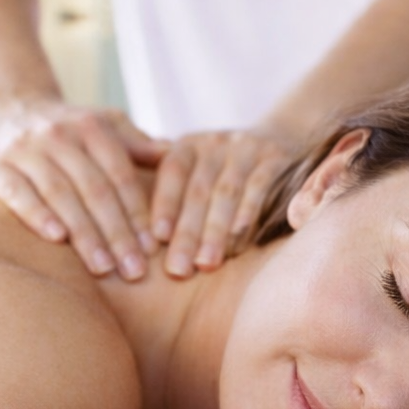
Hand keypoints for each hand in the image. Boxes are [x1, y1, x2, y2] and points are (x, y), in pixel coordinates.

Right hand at [0, 96, 167, 278]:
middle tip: (134, 271)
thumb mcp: (105, 125)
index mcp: (91, 127)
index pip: (120, 175)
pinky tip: (56, 238)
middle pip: (94, 189)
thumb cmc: (69, 128)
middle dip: (117, 233)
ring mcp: (23, 148)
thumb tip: (174, 154)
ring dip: (84, 233)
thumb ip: (137, 144)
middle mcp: (58, 134)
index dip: (137, 212)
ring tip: (103, 268)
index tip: (152, 248)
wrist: (7, 105)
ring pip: (59, 194)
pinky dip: (35, 213)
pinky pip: (15, 190)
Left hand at [150, 129, 295, 277]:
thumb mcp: (196, 167)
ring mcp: (248, 149)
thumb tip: (126, 222)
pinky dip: (248, 218)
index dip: (165, 204)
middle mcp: (216, 143)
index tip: (156, 238)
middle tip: (177, 270)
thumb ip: (168, 189)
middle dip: (187, 232)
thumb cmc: (226, 170)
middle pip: (198, 190)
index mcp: (189, 146)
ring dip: (216, 231)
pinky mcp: (277, 159)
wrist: (282, 138)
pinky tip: (238, 246)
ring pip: (227, 193)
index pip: (172, 172)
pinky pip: (260, 190)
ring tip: (205, 264)